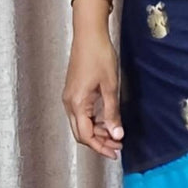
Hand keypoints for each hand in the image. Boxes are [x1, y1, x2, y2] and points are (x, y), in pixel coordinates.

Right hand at [62, 21, 123, 159]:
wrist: (89, 34)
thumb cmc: (99, 56)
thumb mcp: (110, 86)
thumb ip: (112, 113)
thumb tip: (116, 135)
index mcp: (76, 104)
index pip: (86, 136)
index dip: (100, 147)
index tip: (115, 152)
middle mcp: (69, 103)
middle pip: (81, 133)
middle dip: (99, 142)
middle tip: (118, 147)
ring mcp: (70, 97)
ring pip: (82, 124)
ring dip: (98, 132)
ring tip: (116, 135)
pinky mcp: (74, 92)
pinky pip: (82, 113)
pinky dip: (95, 121)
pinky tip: (108, 121)